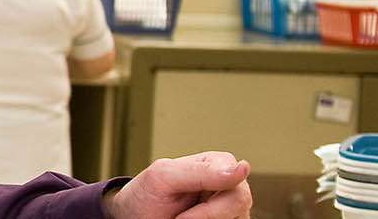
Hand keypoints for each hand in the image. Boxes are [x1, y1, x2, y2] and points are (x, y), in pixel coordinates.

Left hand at [103, 152, 251, 218]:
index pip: (237, 191)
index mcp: (219, 164)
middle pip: (240, 208)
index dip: (209, 211)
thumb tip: (244, 167)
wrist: (134, 217)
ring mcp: (231, 208)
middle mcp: (231, 185)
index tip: (180, 216)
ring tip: (183, 218)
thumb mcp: (164, 177)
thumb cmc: (147, 194)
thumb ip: (202, 171)